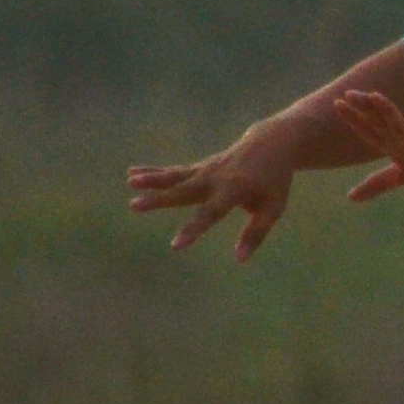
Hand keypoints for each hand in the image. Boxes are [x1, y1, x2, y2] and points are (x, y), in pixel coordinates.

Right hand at [127, 126, 304, 260]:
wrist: (271, 144)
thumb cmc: (274, 181)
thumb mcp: (273, 208)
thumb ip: (255, 233)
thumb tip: (239, 259)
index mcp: (236, 190)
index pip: (211, 213)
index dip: (193, 229)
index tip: (175, 245)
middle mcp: (217, 178)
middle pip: (184, 191)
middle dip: (159, 200)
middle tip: (134, 205)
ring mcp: (206, 170)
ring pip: (175, 177)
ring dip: (151, 179)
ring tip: (130, 181)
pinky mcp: (200, 167)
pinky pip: (175, 172)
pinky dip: (154, 172)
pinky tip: (131, 174)